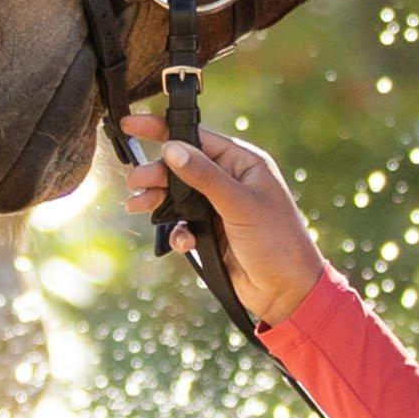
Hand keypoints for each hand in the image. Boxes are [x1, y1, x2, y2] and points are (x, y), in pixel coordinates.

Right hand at [121, 110, 325, 328]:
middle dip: (156, 173)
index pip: (198, 137)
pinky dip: (177, 231)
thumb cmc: (277, 242)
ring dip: (157, 200)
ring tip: (138, 205)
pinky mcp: (212, 232)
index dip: (164, 130)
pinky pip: (183, 224)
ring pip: (177, 195)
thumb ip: (205, 177)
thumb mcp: (240, 205)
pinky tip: (184, 242)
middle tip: (135, 182)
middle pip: (181, 166)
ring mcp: (219, 206)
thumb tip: (171, 147)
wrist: (287, 292)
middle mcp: (230, 180)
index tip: (131, 124)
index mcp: (243, 163)